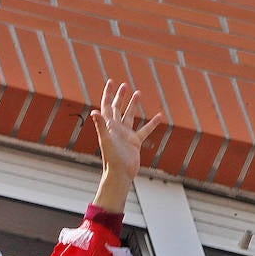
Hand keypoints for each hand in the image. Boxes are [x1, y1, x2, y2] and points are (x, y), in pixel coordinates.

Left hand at [89, 79, 163, 213]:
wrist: (120, 173)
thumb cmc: (111, 158)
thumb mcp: (106, 140)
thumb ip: (101, 125)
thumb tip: (94, 112)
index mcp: (108, 125)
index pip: (107, 105)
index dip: (108, 93)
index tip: (111, 82)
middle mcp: (116, 128)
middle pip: (117, 108)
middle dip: (120, 96)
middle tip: (124, 85)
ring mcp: (126, 134)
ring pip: (130, 116)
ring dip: (133, 105)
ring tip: (138, 93)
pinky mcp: (135, 142)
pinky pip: (145, 130)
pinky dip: (152, 123)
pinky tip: (160, 116)